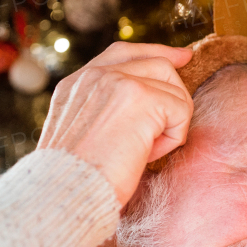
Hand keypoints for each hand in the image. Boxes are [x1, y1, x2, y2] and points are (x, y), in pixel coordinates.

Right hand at [37, 42, 193, 206]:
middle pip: (159, 65)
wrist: (64, 194)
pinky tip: (147, 155)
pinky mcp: (141, 96)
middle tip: (162, 135)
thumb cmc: (75, 179)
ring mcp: (118, 82)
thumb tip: (148, 103)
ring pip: (175, 89)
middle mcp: (95, 76)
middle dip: (174, 97)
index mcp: (77, 84)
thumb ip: (104, 110)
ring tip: (144, 151)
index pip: (123, 53)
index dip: (157, 52)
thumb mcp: (81, 134)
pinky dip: (172, 139)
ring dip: (170, 125)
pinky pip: (181, 110)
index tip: (182, 58)